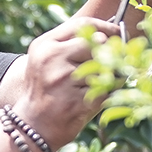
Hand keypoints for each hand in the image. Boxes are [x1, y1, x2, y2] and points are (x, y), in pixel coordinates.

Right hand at [11, 17, 118, 150]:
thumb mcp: (47, 60)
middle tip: (111, 62)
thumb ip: (71, 44)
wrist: (33, 126)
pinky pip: (106, 90)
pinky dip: (108, 93)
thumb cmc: (46, 90)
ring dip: (108, 76)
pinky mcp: (75, 100)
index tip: (118, 32)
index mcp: (45, 45)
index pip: (82, 25)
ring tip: (95, 85)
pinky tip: (95, 98)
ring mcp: (64, 79)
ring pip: (104, 67)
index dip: (105, 28)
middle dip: (108, 53)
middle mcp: (52, 58)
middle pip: (96, 44)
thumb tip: (108, 35)